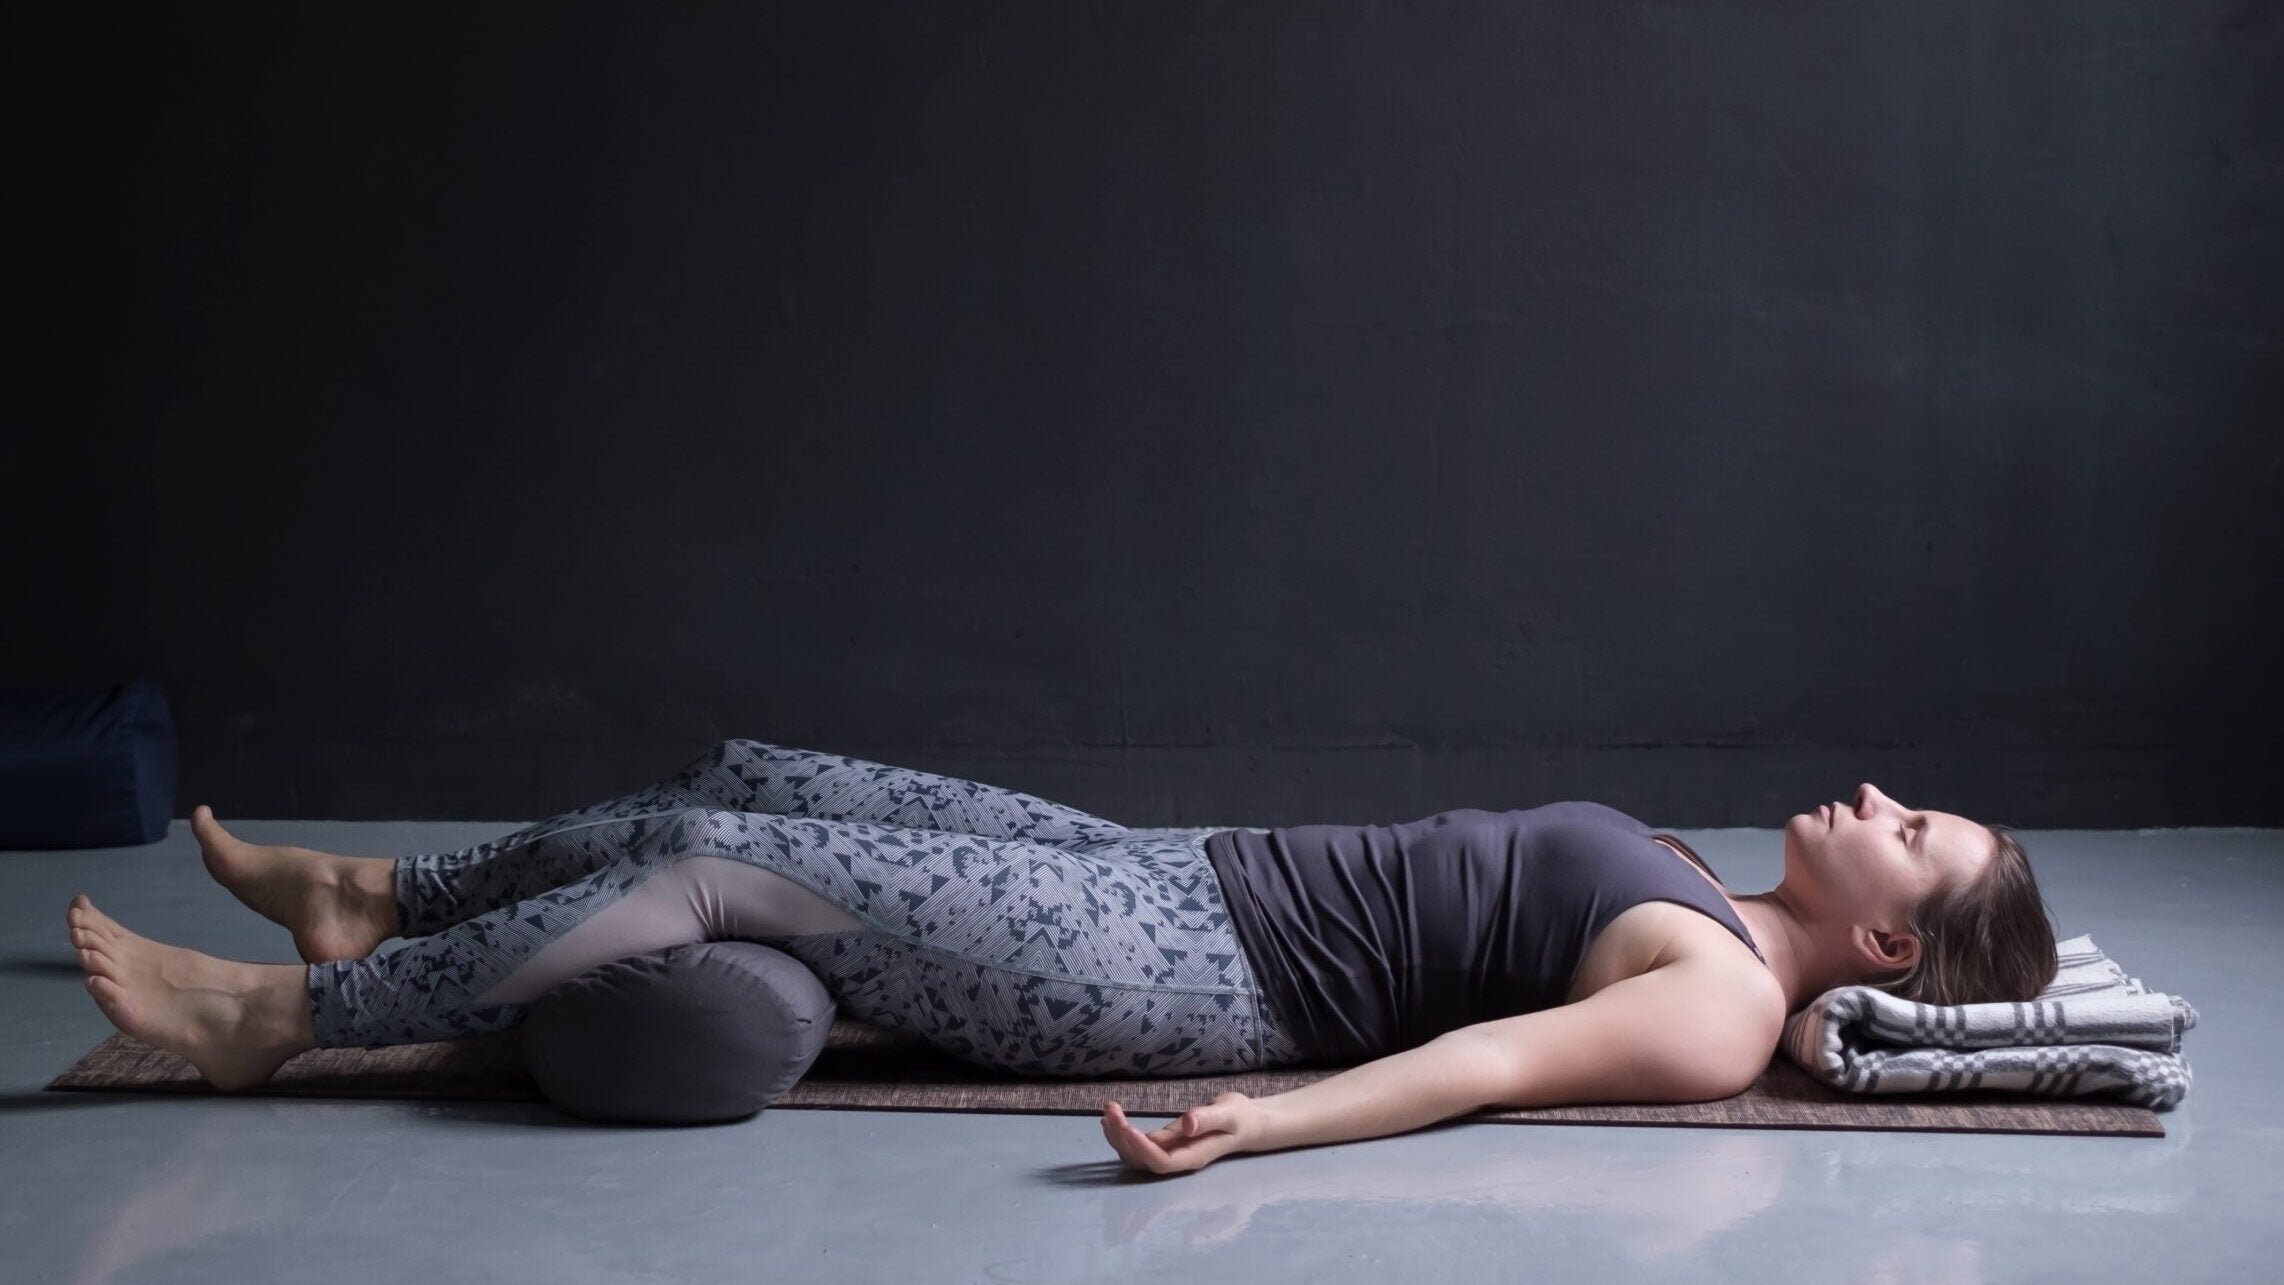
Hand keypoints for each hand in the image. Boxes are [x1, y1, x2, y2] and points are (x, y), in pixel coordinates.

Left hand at [1100, 1092, 1259, 1173]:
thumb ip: (1208, 1119)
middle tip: (1111, 1111)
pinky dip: (1120, 1133)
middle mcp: (1177, 1160)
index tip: (1128, 1128)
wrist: (1245, 1123)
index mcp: (1194, 1157)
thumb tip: (1187, 1124)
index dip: (1143, 1149)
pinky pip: (1137, 1145)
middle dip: (1123, 1139)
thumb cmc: (1239, 1118)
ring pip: (1135, 1154)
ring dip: (1117, 1135)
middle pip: (1143, 1160)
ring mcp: (1169, 1154)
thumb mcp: (1229, 1114)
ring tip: (1108, 1110)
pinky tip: (1109, 1118)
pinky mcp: (1164, 1145)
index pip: (1162, 1162)